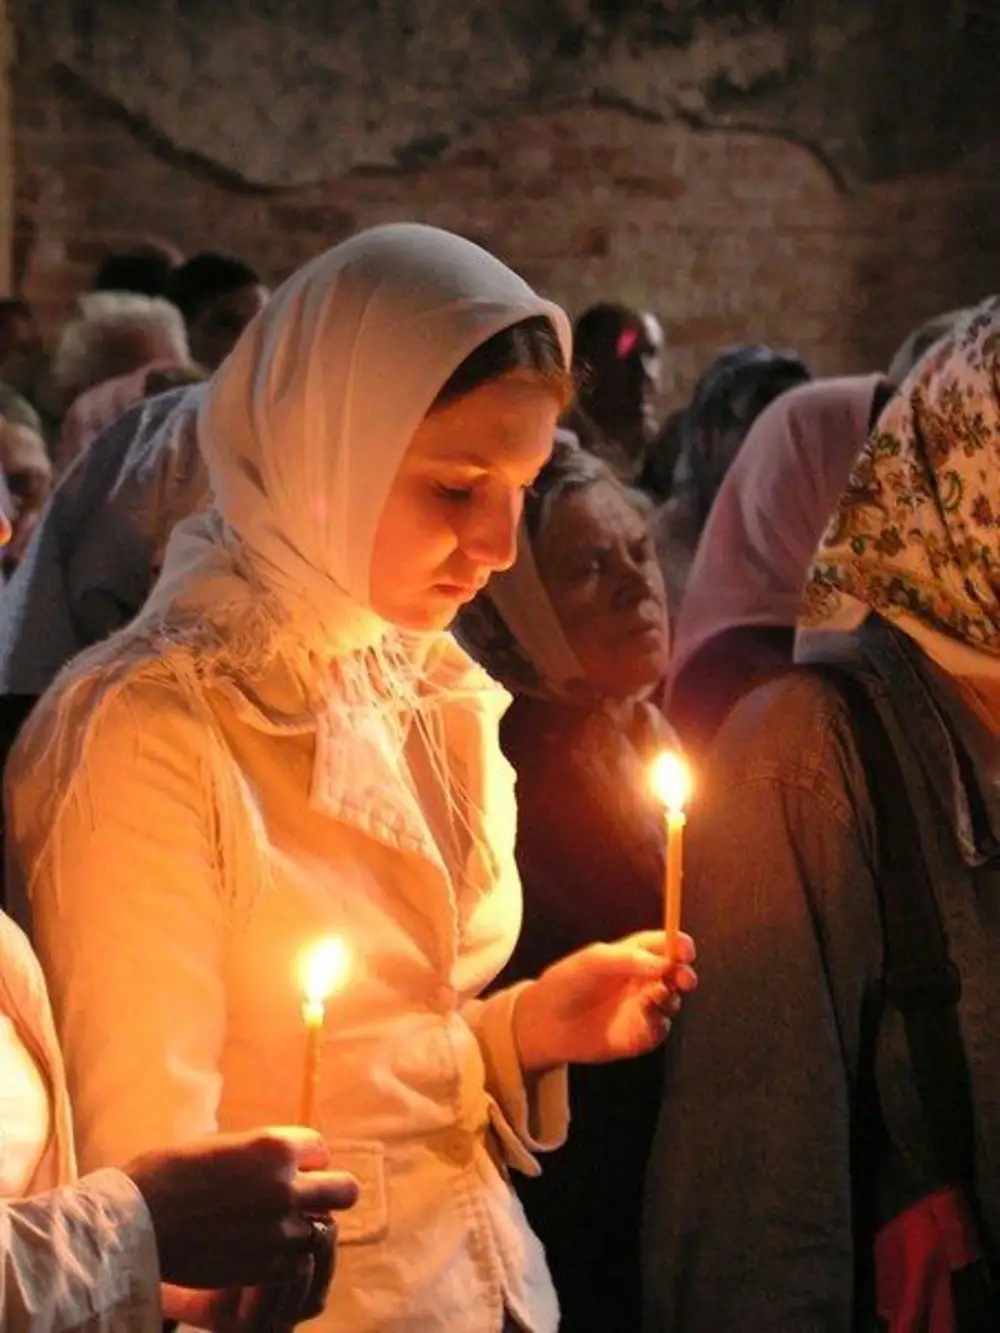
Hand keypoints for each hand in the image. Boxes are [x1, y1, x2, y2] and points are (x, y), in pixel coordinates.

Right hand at [127, 1126, 357, 1293]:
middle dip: (330, 1192)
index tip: (291, 1167)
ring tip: (278, 1228)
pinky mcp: (266, 1266)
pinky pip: (298, 1262)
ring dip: (305, 1227)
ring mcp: (279, 1230)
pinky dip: (287, 1258)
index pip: (321, 1148)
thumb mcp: (226, 1145)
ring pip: (322, 1230)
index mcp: (275, 1147)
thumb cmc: (172, 1172)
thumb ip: (263, 1154)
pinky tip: (263, 1252)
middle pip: (345, 1191)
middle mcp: (286, 1186)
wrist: (137, 1221)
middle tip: (308, 1198)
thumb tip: (286, 1159)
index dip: (307, 1159)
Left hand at [513, 930, 696, 1072]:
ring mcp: (644, 1006)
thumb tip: (664, 964)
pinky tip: (645, 1019)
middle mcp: (643, 979)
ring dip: (672, 997)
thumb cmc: (566, 983)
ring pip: (674, 1000)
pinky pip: (662, 1027)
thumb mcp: (594, 961)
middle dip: (685, 973)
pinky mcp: (641, 1033)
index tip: (685, 951)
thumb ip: (629, 959)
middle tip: (683, 978)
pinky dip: (660, 1022)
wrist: (547, 1023)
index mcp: (634, 954)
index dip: (680, 945)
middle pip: (677, 972)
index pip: (666, 944)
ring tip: (654, 996)